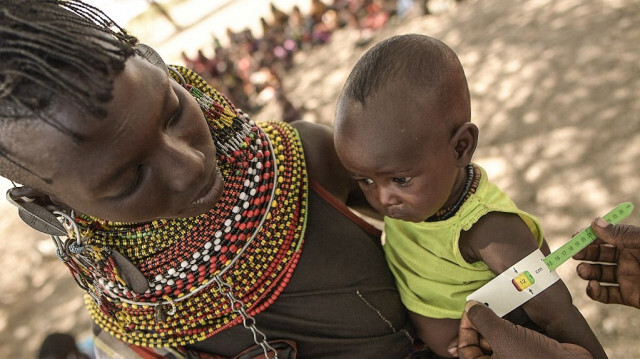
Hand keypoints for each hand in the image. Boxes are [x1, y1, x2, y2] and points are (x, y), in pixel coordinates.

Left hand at [455, 301, 591, 358]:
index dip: (464, 330)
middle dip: (481, 324)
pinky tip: (514, 310)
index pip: (466, 351)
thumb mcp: (502, 336)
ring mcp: (515, 357)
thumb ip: (483, 320)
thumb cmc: (535, 357)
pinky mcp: (528, 351)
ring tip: (499, 305)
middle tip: (484, 305)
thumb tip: (471, 308)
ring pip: (498, 338)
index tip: (470, 312)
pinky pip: (514, 335)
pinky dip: (513, 323)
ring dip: (498, 321)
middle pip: (481, 343)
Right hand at [573, 217, 639, 308]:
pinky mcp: (629, 297)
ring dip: (587, 272)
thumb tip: (595, 223)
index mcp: (633, 243)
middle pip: (599, 255)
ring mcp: (628, 278)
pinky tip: (592, 287)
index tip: (576, 237)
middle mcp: (628, 259)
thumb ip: (621, 234)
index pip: (606, 237)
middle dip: (585, 254)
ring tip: (582, 271)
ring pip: (599, 274)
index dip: (590, 236)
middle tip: (574, 254)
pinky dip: (595, 292)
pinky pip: (606, 294)